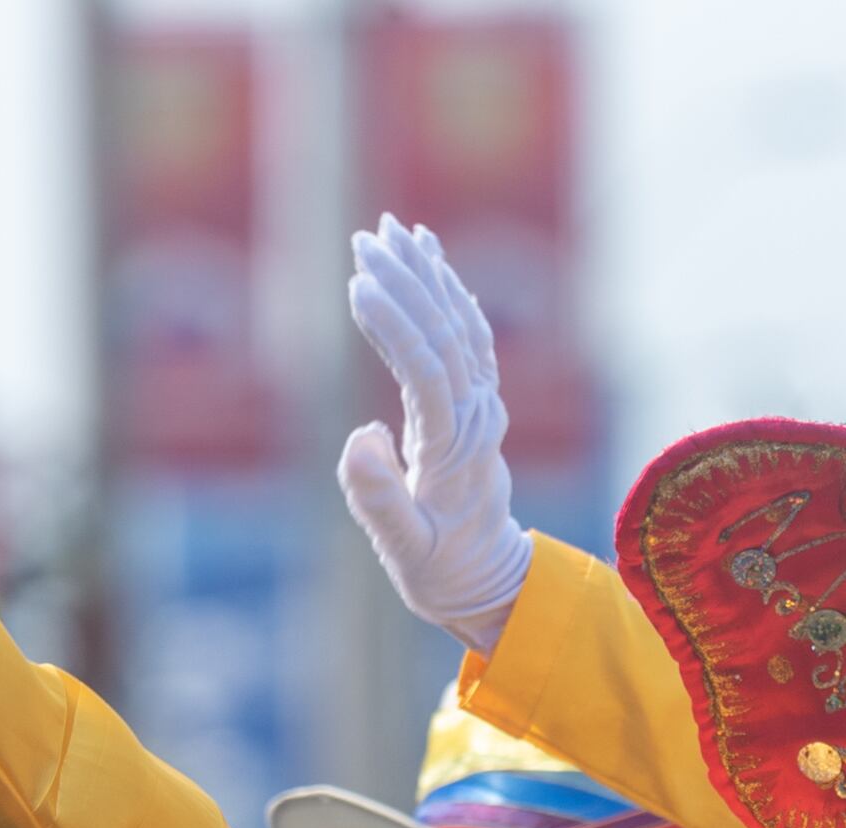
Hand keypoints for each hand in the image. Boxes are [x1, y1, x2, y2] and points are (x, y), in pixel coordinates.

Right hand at [338, 221, 535, 650]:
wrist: (487, 580)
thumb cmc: (439, 570)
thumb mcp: (403, 552)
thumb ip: (379, 500)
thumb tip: (359, 439)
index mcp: (453, 451)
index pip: (427, 371)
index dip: (395, 325)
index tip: (357, 283)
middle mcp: (476, 418)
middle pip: (445, 334)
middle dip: (405, 281)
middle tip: (364, 238)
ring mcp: (483, 406)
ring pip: (460, 326)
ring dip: (426, 274)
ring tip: (391, 229)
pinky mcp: (479, 401)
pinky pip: (469, 336)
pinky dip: (448, 291)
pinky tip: (429, 256)